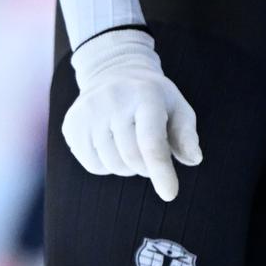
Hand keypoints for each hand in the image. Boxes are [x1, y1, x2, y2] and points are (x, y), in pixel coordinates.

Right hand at [61, 29, 201, 201]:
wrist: (113, 71)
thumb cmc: (153, 98)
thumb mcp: (177, 108)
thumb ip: (185, 135)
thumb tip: (194, 158)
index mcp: (146, 95)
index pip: (151, 141)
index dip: (161, 171)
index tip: (170, 194)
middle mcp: (113, 100)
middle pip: (131, 159)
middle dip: (146, 167)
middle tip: (150, 156)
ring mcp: (88, 111)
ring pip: (111, 165)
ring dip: (127, 167)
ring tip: (130, 145)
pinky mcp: (71, 124)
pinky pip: (93, 165)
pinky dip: (107, 166)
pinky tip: (111, 145)